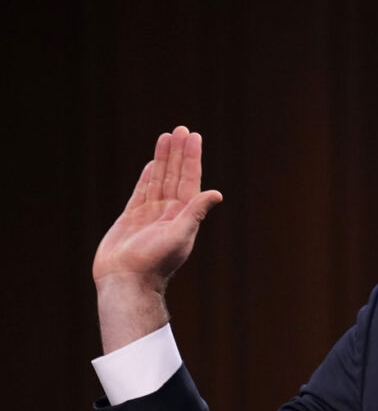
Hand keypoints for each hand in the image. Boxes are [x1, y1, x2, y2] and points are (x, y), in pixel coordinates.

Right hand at [93, 126, 222, 352]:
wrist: (127, 281)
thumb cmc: (154, 262)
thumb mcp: (179, 235)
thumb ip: (196, 213)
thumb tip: (216, 193)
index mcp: (183, 214)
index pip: (189, 179)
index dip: (192, 158)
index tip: (194, 137)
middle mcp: (169, 212)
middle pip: (175, 175)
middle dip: (179, 152)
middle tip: (181, 129)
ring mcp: (150, 214)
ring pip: (159, 179)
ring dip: (164, 158)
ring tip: (166, 137)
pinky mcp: (132, 218)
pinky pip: (142, 191)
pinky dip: (148, 176)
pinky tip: (153, 164)